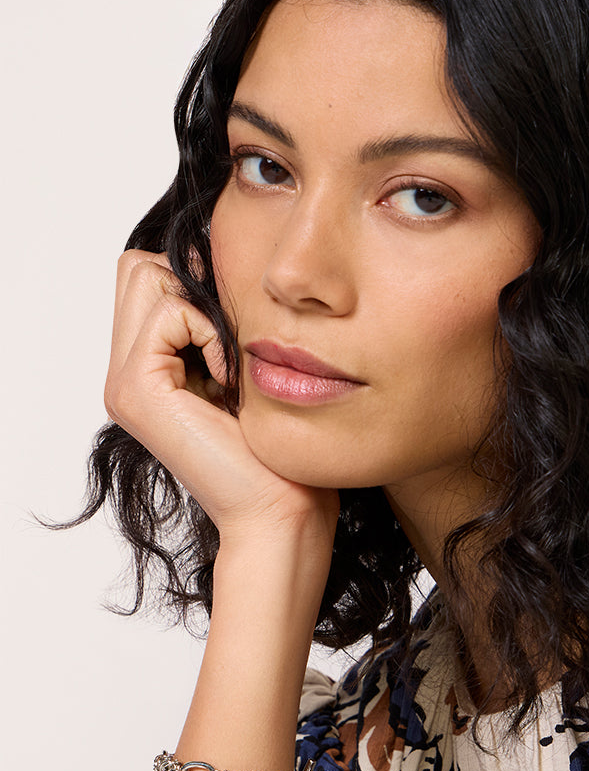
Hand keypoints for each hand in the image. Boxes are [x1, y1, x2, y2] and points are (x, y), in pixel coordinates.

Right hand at [104, 251, 338, 549]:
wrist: (282, 513)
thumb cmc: (280, 454)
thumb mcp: (249, 371)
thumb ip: (221, 324)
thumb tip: (217, 258)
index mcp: (149, 371)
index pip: (149, 276)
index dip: (198, 285)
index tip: (238, 335)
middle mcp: (126, 376)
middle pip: (138, 267)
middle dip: (193, 288)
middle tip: (231, 346)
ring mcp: (124, 384)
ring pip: (145, 275)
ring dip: (201, 309)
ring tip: (230, 367)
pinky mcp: (137, 390)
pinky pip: (168, 312)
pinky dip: (209, 333)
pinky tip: (229, 383)